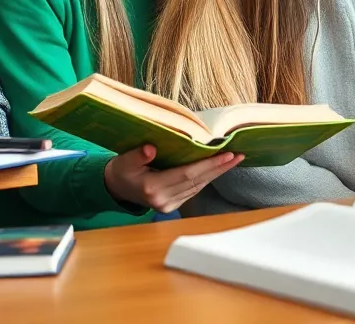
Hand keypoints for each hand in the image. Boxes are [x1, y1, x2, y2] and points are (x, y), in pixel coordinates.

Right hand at [103, 145, 242, 213]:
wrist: (115, 188)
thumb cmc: (121, 170)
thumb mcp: (124, 160)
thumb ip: (137, 155)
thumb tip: (151, 148)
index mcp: (152, 188)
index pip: (187, 174)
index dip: (208, 164)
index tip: (226, 154)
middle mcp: (163, 200)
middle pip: (197, 181)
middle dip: (220, 168)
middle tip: (239, 155)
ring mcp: (168, 206)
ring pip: (198, 187)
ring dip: (217, 173)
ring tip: (233, 160)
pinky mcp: (172, 206)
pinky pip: (193, 190)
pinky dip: (207, 178)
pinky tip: (218, 169)